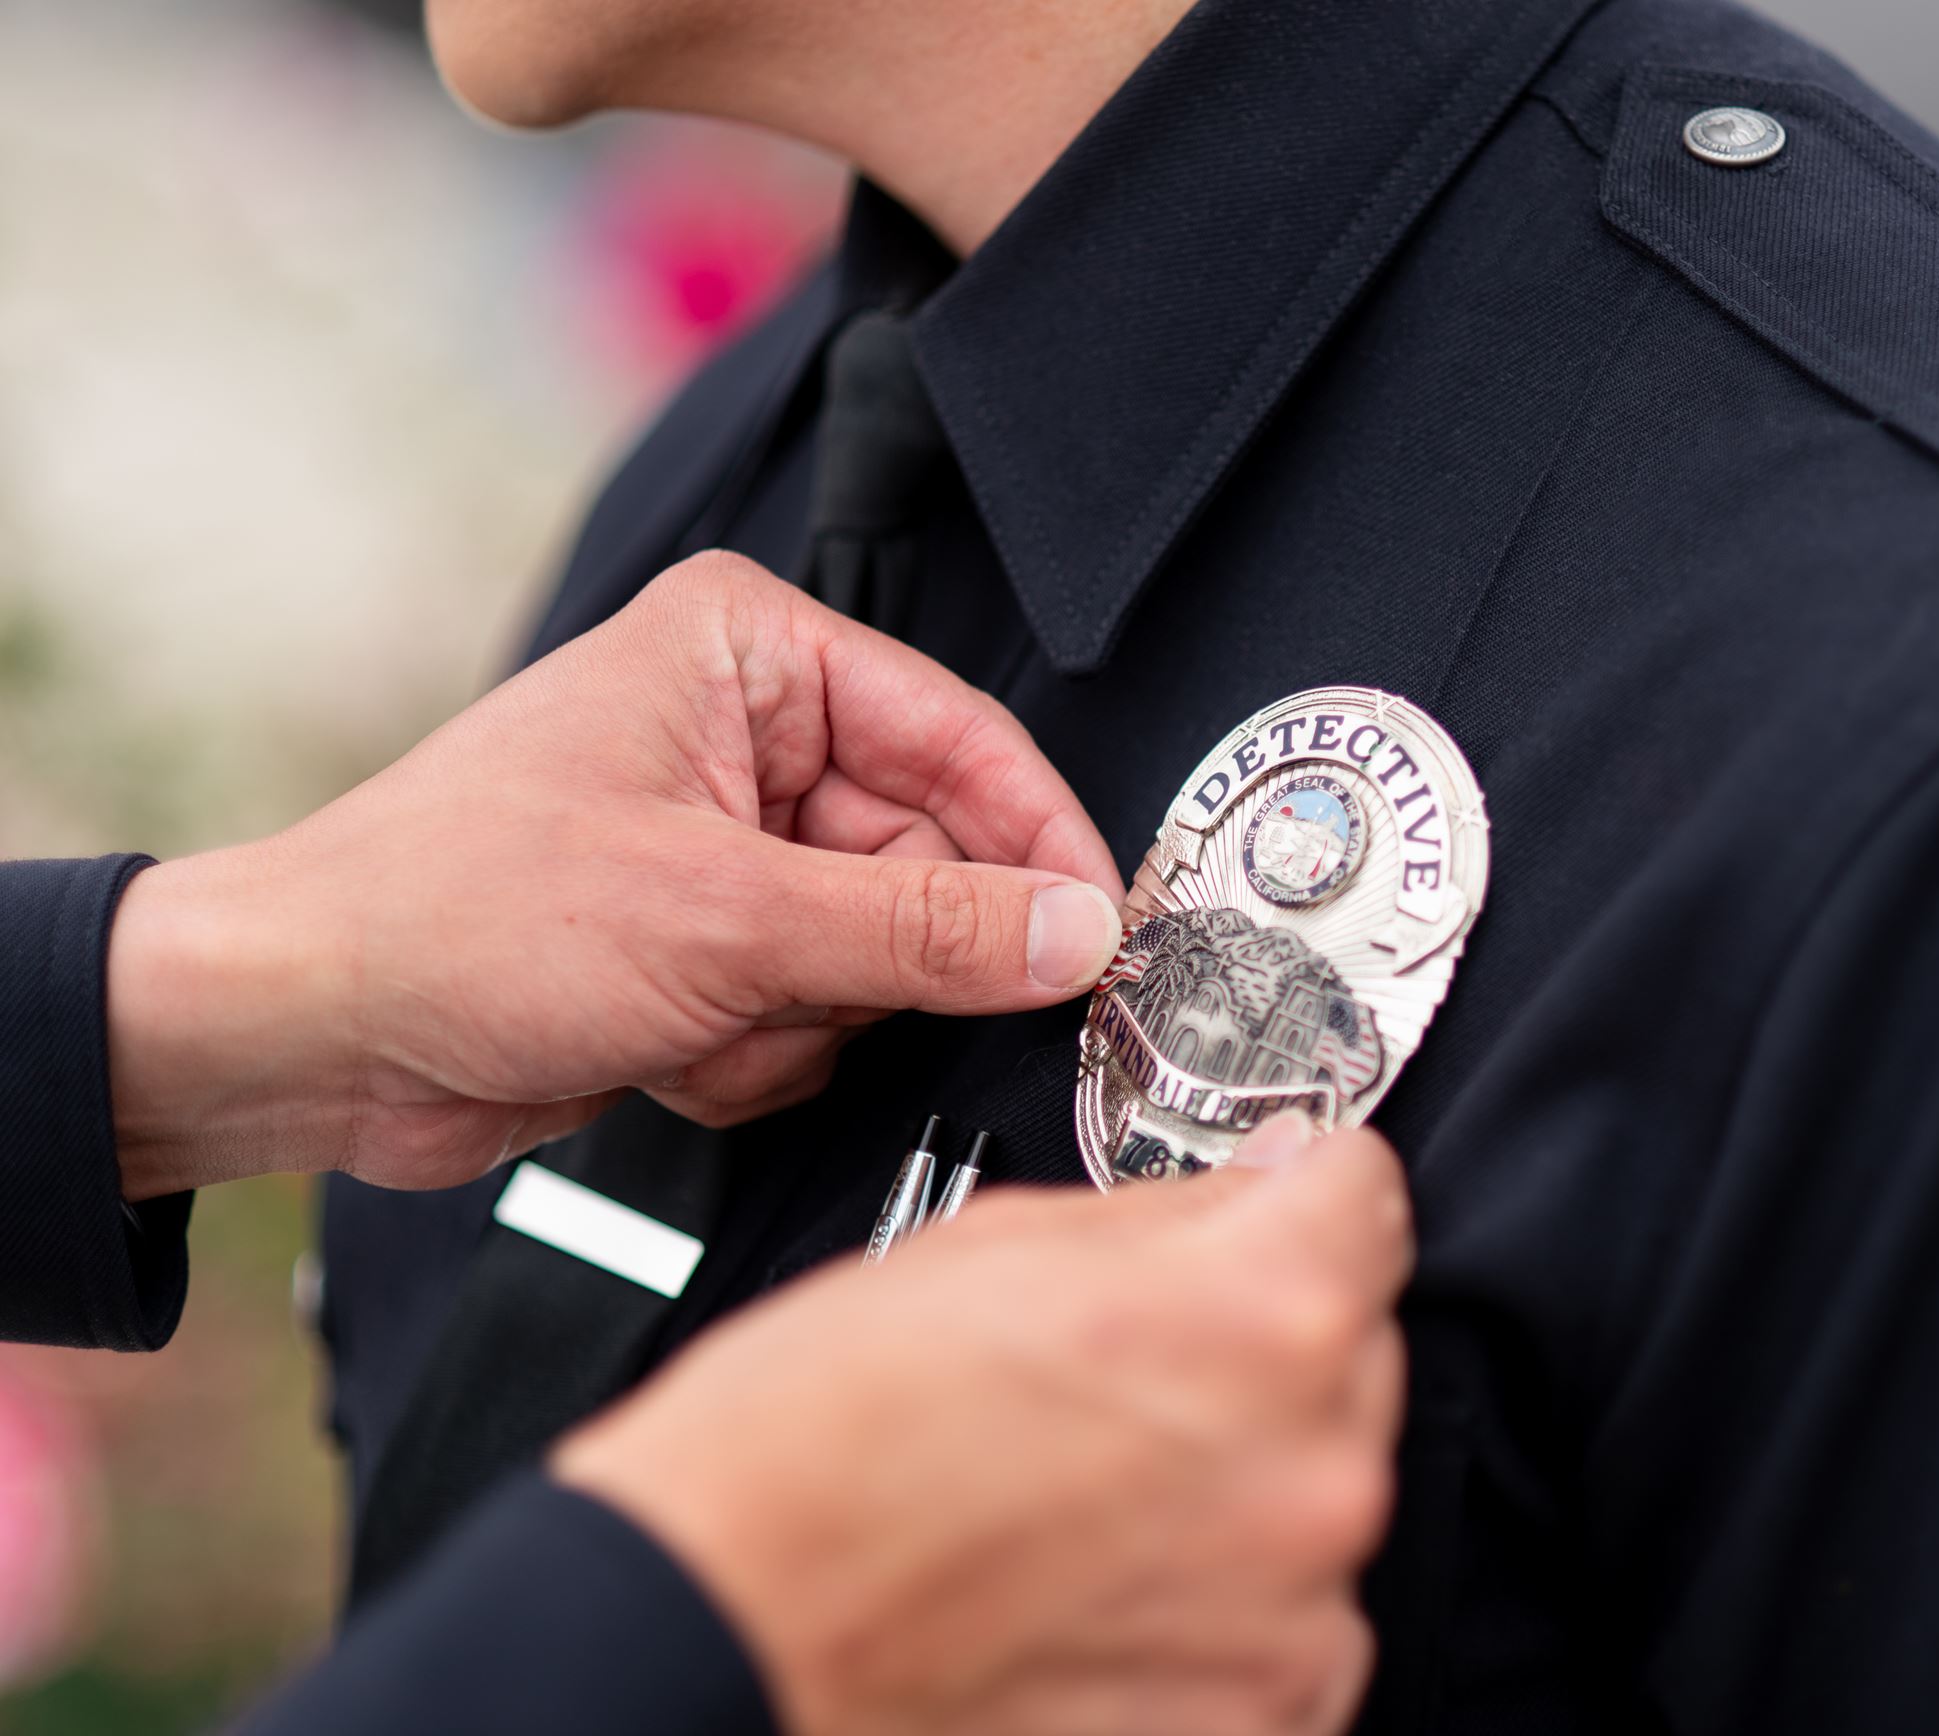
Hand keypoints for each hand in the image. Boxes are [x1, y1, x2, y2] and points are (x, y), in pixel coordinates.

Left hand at [103, 551, 1124, 1196]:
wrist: (306, 1032)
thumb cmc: (462, 915)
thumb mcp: (727, 920)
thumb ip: (925, 929)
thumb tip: (1076, 934)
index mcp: (753, 655)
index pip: (963, 741)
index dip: (1038, 846)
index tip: (1099, 937)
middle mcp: (749, 735)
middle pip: (929, 860)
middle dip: (872, 958)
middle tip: (816, 993)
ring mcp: (730, 846)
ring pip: (880, 957)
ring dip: (800, 1018)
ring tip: (695, 1014)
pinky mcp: (708, 943)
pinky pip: (816, 1013)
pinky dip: (757, 1052)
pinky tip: (663, 1047)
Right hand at [554, 1116, 1410, 1735]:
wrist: (726, 1630)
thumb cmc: (817, 1449)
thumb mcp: (996, 1243)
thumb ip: (1174, 1212)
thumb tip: (1263, 1187)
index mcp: (1261, 1311)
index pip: (1366, 1194)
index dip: (1304, 1186)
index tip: (1276, 1202)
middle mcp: (1311, 1465)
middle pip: (1348, 1347)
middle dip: (1261, 1343)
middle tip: (1127, 1372)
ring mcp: (1297, 1610)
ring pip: (1320, 1485)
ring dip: (1244, 1476)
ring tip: (1092, 1490)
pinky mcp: (1269, 1716)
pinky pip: (1294, 1618)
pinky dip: (1226, 1599)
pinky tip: (1106, 1579)